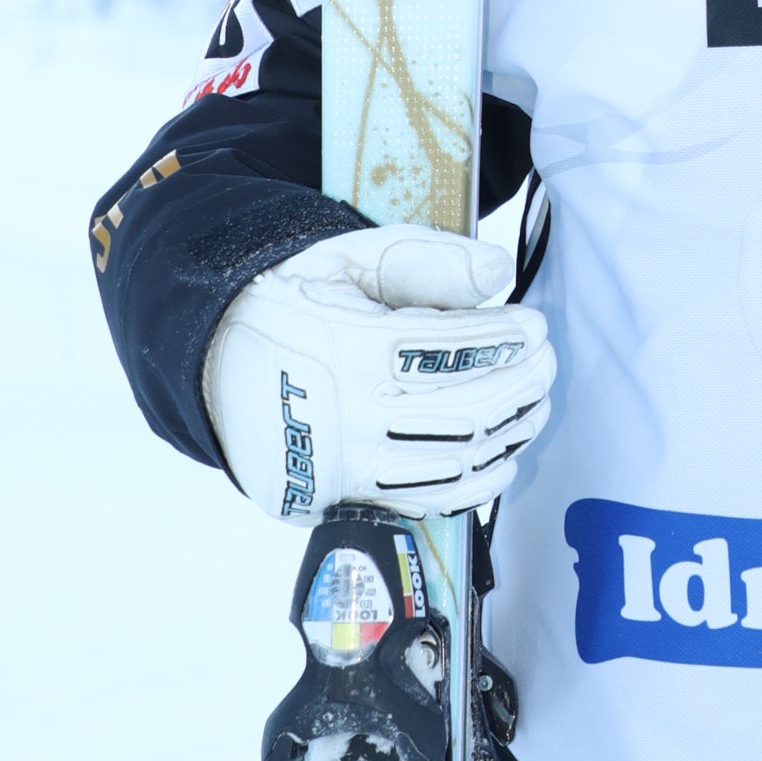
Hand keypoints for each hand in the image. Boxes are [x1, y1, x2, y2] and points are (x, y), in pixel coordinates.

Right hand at [203, 227, 555, 518]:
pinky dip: (476, 483)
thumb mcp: (348, 259)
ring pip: (451, 462)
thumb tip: (498, 274)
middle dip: (518, 386)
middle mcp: (349, 413)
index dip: (503, 339)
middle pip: (460, 411)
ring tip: (534, 403)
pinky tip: (503, 456)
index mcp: (348, 347)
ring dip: (507, 434)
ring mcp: (347, 463)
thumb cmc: (294, 301)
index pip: (449, 350)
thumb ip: (425, 259)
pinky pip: (425, 501)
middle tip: (546, 363)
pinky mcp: (345, 494)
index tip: (534, 326)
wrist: (215, 363)